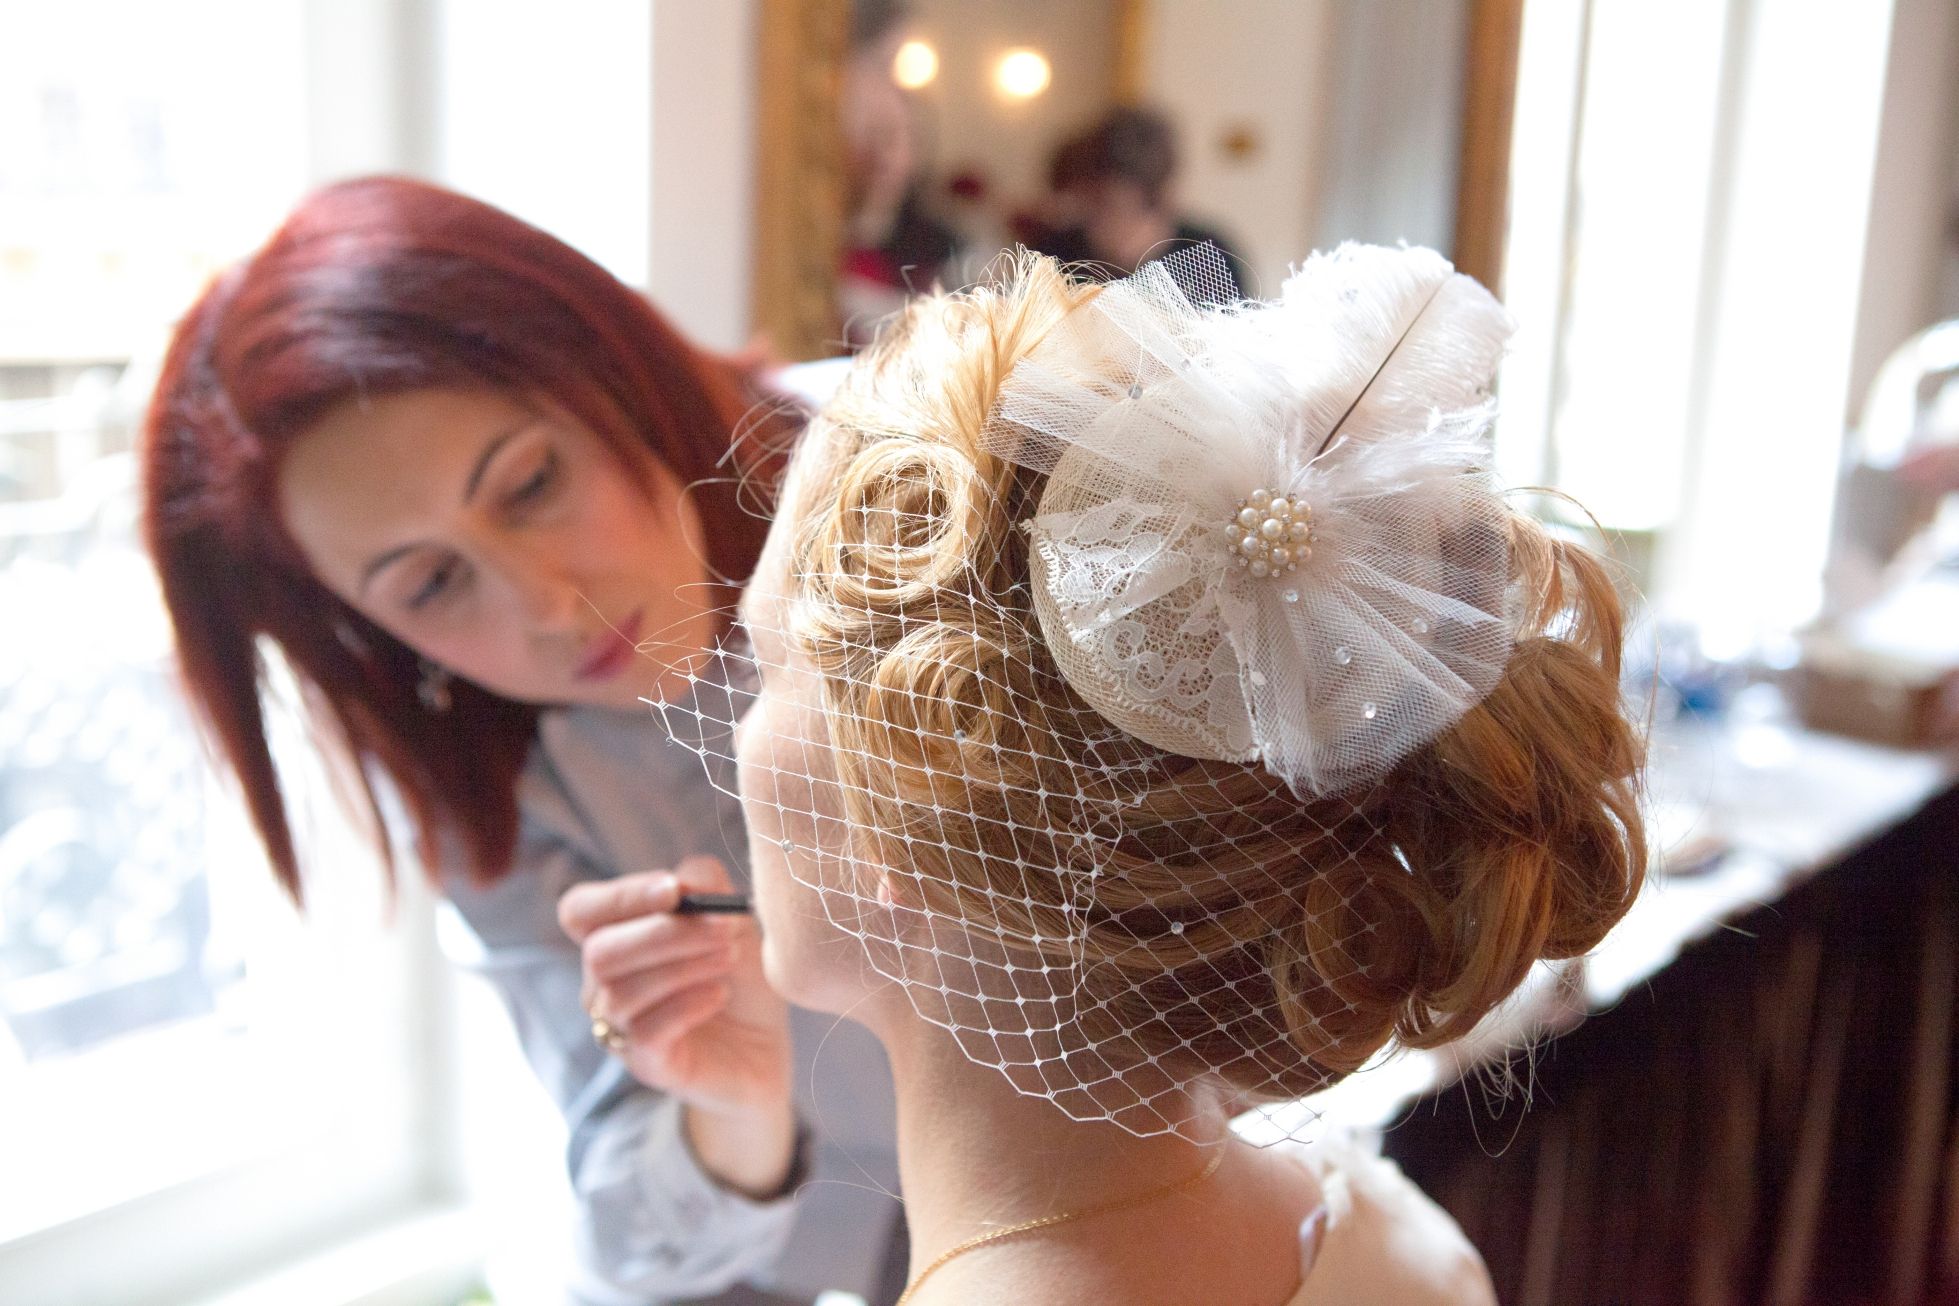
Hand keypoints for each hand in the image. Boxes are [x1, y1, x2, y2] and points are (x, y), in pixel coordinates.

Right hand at [559, 856, 792, 1117]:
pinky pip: (645, 1031)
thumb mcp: (730, 919)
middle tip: (725, 929)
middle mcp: (602, 983)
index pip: (580, 910)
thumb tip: (682, 884)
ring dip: (683, 967)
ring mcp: (617, 1027)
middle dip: (666, 934)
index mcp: (614, 937)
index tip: (673, 890)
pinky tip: (719, 995)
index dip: (620, 896)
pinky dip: (687, 1005)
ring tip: (729, 958)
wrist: (766, 1044)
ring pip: (622, 992)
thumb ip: (704, 886)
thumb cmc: (738, 975)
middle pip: (599, 952)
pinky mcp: (644, 1063)